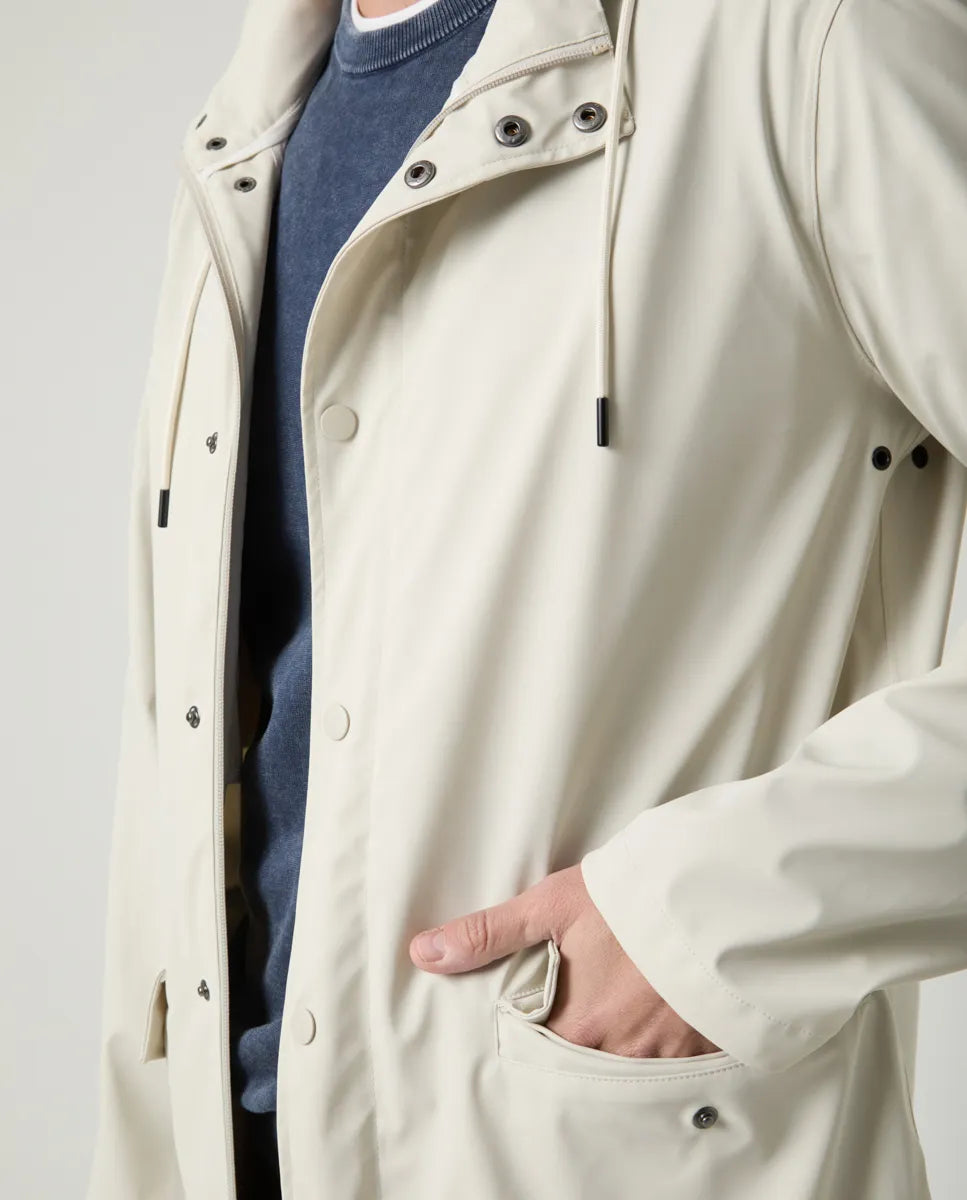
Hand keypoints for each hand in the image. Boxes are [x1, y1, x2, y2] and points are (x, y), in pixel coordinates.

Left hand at [409, 863, 720, 1058]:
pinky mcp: (703, 1047)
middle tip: (578, 1009)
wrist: (715, 894)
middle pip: (580, 1066)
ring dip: (615, 1044)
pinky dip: (658, 1046)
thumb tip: (424, 953)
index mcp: (577, 1025)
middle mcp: (618, 1052)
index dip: (531, 1030)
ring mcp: (665, 1055)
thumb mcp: (552, 905)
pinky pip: (670, 1065)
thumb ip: (489, 935)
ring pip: (625, 1068)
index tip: (533, 1010)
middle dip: (573, 1044)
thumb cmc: (630, 897)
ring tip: (616, 1009)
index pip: (535, 1051)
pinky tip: (656, 1015)